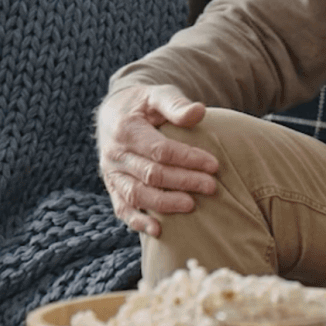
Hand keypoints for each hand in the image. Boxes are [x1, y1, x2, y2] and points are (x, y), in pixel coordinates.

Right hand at [96, 85, 216, 237]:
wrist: (116, 112)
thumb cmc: (145, 104)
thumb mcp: (159, 95)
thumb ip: (176, 103)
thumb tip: (199, 111)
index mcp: (126, 129)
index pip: (160, 150)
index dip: (188, 159)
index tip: (214, 165)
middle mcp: (114, 154)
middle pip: (151, 174)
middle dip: (183, 182)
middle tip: (212, 187)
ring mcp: (111, 173)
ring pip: (136, 193)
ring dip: (164, 203)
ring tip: (192, 206)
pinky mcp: (112, 186)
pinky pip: (122, 207)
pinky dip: (138, 221)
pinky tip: (158, 231)